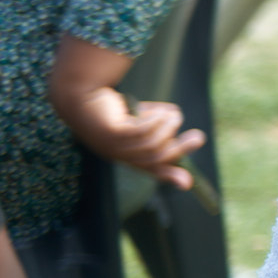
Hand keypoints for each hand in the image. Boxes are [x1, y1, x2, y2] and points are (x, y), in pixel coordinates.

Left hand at [47, 35, 202, 188]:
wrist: (79, 93)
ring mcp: (113, 145)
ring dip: (169, 128)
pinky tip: (160, 111)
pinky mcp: (111, 132)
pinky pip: (142, 131)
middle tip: (198, 138)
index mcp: (122, 154)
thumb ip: (152, 122)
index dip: (169, 176)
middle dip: (180, 149)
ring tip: (175, 114)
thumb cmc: (107, 106)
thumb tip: (178, 118)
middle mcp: (117, 154)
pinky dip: (156, 121)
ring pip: (151, 144)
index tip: (187, 183)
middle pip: (155, 158)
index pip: (149, 169)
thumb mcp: (133, 117)